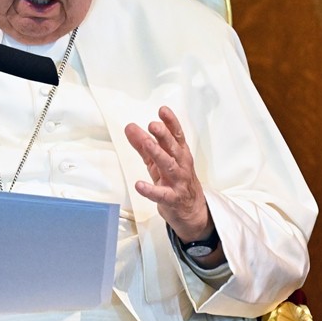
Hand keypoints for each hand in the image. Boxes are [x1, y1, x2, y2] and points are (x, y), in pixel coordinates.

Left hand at [124, 105, 213, 242]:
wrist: (191, 210)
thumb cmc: (175, 181)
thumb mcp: (158, 161)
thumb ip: (144, 145)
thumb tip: (130, 128)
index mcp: (180, 154)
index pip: (176, 135)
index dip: (171, 122)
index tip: (162, 110)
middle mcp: (181, 166)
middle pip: (173, 148)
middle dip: (164, 136)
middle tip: (153, 125)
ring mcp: (177, 182)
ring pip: (169, 167)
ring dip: (158, 154)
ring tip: (147, 144)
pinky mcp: (171, 199)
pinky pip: (161, 194)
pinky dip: (150, 190)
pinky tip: (139, 185)